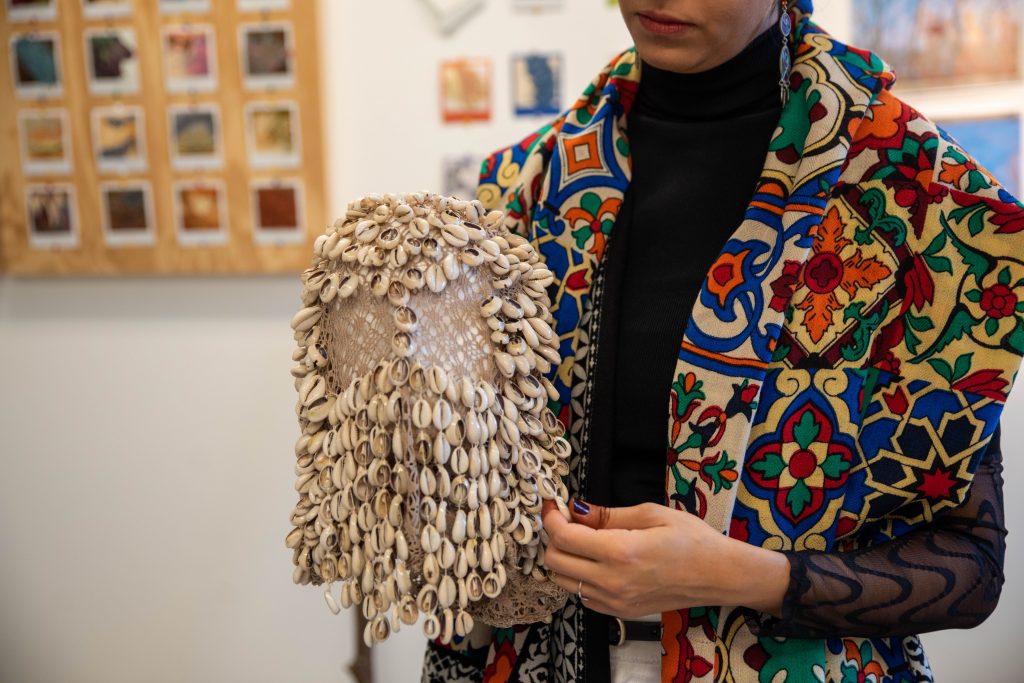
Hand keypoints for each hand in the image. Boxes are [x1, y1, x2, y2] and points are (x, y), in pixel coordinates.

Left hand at [540, 499, 788, 618]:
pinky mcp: (620, 612)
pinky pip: (582, 596)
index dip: (551, 518)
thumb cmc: (692, 539)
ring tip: (582, 540)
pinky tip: (596, 562)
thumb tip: (575, 509)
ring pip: (563, 581)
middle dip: (553, 537)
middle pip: (554, 562)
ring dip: (563, 558)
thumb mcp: (651, 514)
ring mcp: (615, 602)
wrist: (719, 576)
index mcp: (620, 552)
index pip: (563, 538)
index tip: (553, 504)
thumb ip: (608, 514)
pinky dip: (578, 577)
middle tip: (567, 520)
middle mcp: (612, 582)